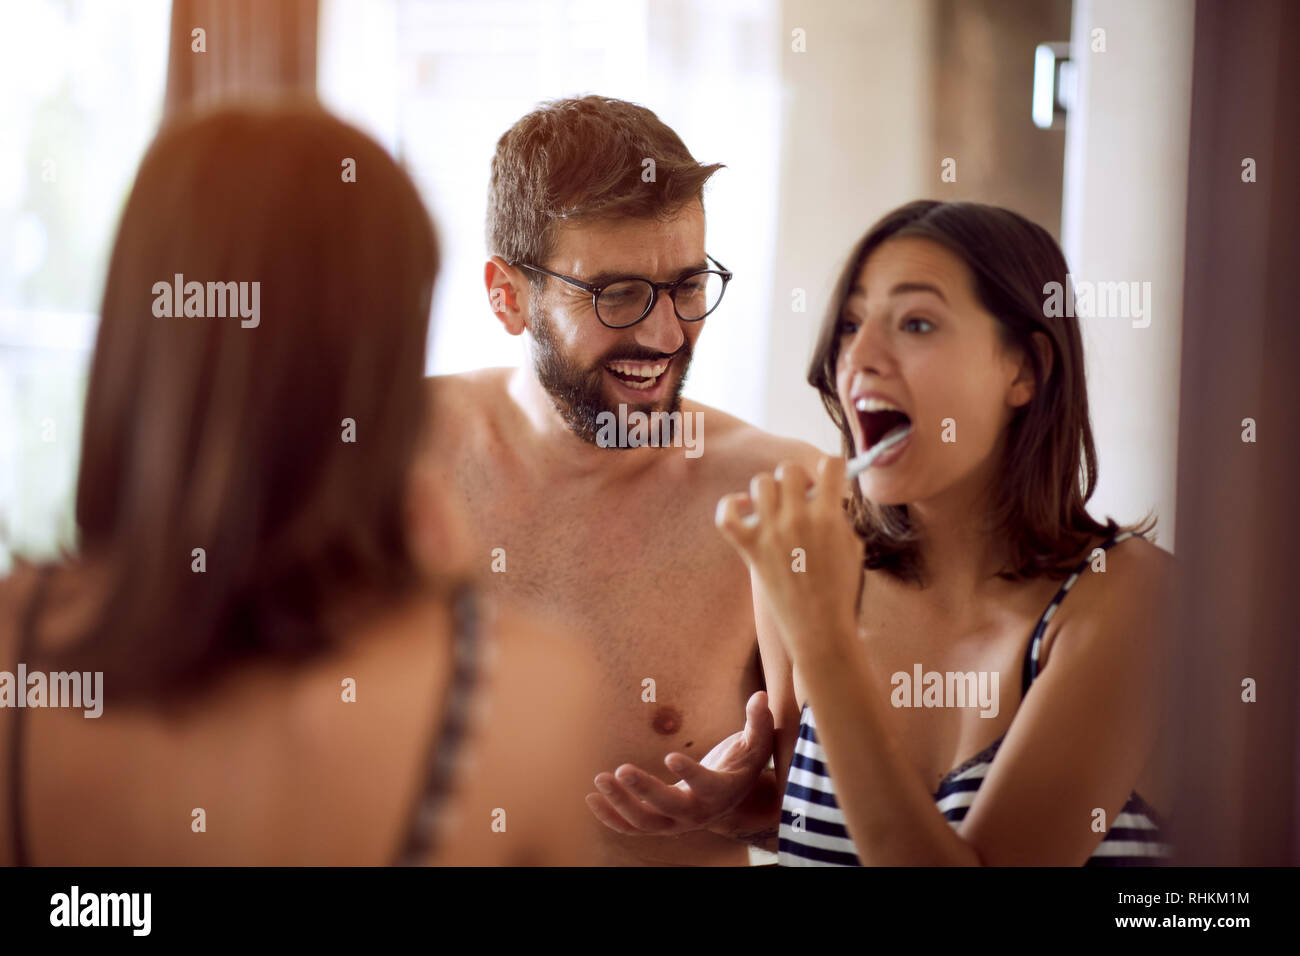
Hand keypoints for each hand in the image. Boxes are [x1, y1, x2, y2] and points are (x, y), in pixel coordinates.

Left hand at [585, 691, 774, 836]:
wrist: (733, 802)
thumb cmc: (742, 765)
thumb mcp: (756, 745)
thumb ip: (758, 723)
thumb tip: (762, 696)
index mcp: (721, 792)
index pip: (705, 785)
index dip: (689, 772)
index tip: (670, 756)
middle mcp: (697, 814)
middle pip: (668, 807)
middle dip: (643, 790)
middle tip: (620, 770)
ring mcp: (675, 823)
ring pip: (644, 822)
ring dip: (619, 803)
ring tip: (599, 779)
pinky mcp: (659, 824)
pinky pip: (631, 827)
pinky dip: (610, 816)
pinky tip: (591, 798)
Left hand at [715, 457, 863, 663]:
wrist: (819, 628)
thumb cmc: (840, 589)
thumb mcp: (852, 546)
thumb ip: (839, 515)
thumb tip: (825, 494)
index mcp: (828, 517)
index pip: (830, 465)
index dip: (832, 468)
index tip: (831, 477)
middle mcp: (797, 519)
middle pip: (789, 469)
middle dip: (798, 478)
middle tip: (802, 496)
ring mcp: (770, 533)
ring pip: (760, 483)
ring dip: (770, 490)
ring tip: (778, 506)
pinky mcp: (750, 549)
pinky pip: (727, 515)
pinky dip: (731, 505)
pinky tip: (746, 508)